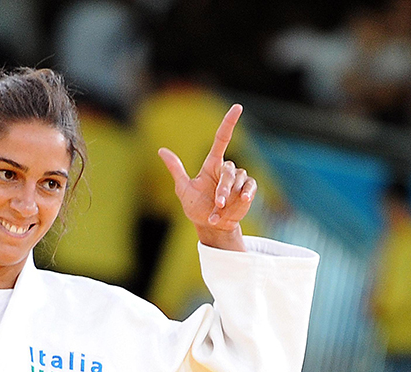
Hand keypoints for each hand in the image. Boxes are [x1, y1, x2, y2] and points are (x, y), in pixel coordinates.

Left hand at [158, 104, 255, 250]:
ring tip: (219, 212)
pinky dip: (244, 198)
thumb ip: (176, 169)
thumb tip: (161, 150)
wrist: (210, 226)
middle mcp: (226, 170)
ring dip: (229, 198)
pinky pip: (249, 188)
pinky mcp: (247, 191)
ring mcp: (238, 181)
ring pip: (239, 181)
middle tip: (218, 203)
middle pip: (229, 170)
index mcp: (212, 164)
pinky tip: (240, 205)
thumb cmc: (195, 206)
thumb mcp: (183, 188)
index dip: (229, 123)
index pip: (222, 139)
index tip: (237, 107)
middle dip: (223, 188)